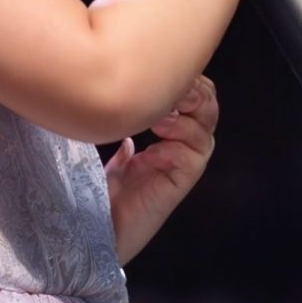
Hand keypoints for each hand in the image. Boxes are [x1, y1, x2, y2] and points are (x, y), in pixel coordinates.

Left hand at [105, 75, 218, 264]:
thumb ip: (122, 132)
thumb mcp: (110, 153)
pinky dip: (178, 137)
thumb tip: (126, 111)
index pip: (194, 99)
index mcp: (169, 138)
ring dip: (185, 110)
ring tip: (159, 110)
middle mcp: (182, 148)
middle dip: (192, 88)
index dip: (186, 80)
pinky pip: (194, 151)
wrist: (94, 232)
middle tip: (167, 82)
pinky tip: (156, 136)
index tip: (161, 69)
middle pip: (207, 106)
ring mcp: (184, 164)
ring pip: (205, 125)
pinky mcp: (180, 181)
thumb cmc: (98, 195)